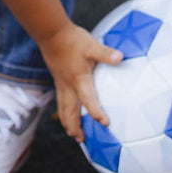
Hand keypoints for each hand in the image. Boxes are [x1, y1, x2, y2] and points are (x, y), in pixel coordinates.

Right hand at [39, 22, 122, 140]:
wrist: (51, 33)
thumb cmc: (72, 39)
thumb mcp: (92, 46)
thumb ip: (106, 54)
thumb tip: (120, 57)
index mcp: (79, 79)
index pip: (88, 101)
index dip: (96, 113)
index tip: (105, 123)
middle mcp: (68, 85)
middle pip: (70, 111)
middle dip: (75, 126)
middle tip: (81, 139)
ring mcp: (61, 82)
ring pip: (63, 107)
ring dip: (67, 121)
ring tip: (71, 132)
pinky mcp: (57, 78)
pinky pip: (60, 99)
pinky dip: (62, 110)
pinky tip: (65, 110)